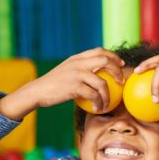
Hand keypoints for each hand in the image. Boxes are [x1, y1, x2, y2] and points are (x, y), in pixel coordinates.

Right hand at [0, 48, 124, 120]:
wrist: (37, 91)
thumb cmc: (53, 85)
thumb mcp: (67, 71)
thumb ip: (80, 69)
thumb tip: (97, 75)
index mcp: (77, 58)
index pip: (100, 51)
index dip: (113, 56)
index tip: (121, 65)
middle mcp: (78, 63)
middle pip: (105, 61)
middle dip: (117, 71)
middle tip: (121, 82)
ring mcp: (76, 75)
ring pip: (102, 83)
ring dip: (108, 95)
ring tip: (107, 104)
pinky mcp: (74, 87)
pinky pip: (94, 96)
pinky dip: (99, 103)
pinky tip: (98, 109)